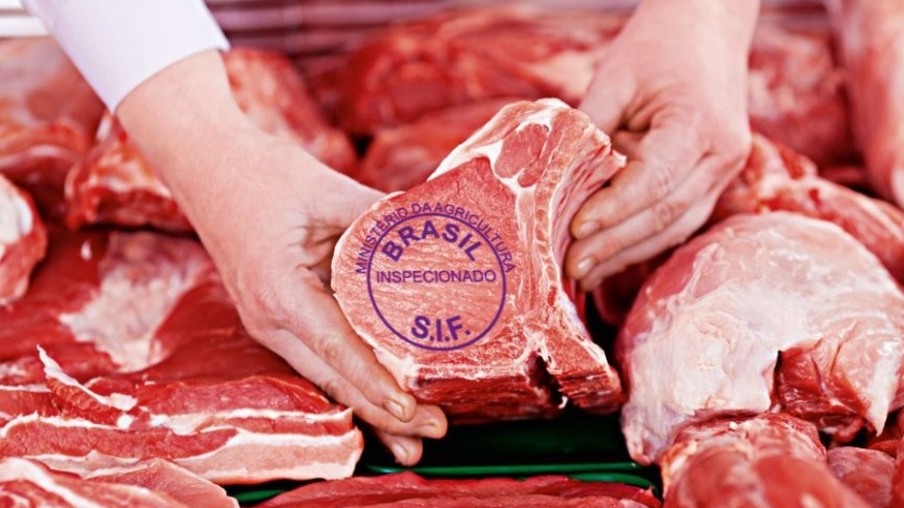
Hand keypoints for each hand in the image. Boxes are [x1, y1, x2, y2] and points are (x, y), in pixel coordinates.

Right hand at [215, 138, 447, 465]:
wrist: (207, 166)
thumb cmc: (262, 174)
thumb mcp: (327, 190)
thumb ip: (379, 218)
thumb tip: (434, 236)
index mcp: (278, 290)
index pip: (335, 347)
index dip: (373, 380)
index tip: (408, 407)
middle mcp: (269, 319)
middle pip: (332, 378)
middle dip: (382, 413)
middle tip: (434, 429)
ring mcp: (269, 324)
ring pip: (325, 377)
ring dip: (367, 407)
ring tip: (414, 437)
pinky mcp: (278, 319)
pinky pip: (319, 359)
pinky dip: (351, 382)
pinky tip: (379, 404)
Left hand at [567, 0, 756, 289]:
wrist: (709, 26)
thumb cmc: (658, 46)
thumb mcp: (615, 79)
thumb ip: (588, 130)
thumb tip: (550, 183)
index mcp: (699, 123)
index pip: (654, 181)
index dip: (613, 210)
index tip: (574, 229)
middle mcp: (722, 154)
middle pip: (665, 214)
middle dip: (614, 245)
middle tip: (570, 267)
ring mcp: (724, 171)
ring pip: (674, 227)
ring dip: (626, 254)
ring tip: (583, 273)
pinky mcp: (713, 180)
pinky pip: (677, 221)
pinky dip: (641, 242)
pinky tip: (608, 258)